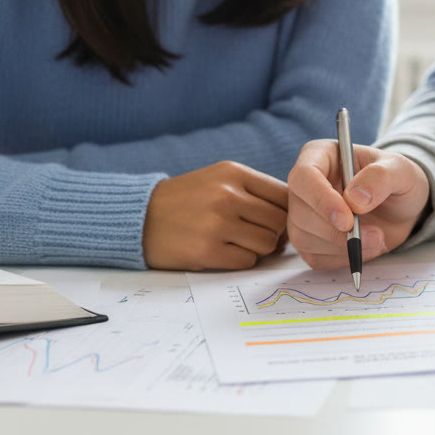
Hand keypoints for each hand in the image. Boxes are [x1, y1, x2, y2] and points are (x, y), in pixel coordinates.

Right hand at [143, 161, 287, 270]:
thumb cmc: (187, 199)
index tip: (276, 220)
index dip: (287, 212)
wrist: (140, 217)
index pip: (284, 195)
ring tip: (240, 243)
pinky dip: (242, 260)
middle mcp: (227, 195)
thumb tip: (294, 215)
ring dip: (259, 248)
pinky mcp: (207, 251)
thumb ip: (255, 190)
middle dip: (275, 233)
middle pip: (279, 222)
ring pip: (268, 244)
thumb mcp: (219, 178)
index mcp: (234, 173)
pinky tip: (225, 252)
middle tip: (259, 236)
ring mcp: (217, 224)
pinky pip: (248, 261)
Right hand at [287, 139, 429, 269]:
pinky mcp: (311, 241)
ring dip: (342, 248)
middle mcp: (306, 185)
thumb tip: (354, 199)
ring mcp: (304, 214)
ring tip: (377, 240)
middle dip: (336, 232)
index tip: (347, 220)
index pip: (303, 177)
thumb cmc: (397, 180)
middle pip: (301, 213)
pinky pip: (316, 258)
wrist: (402, 207)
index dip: (321, 200)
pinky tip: (365, 248)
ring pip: (303, 238)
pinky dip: (342, 259)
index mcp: (320, 156)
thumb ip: (380, 177)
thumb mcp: (401, 170)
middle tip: (376, 235)